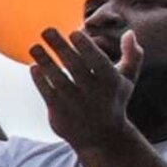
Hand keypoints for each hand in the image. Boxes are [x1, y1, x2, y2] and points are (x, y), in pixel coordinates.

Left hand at [29, 25, 141, 154]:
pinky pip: (47, 93)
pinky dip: (40, 80)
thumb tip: (130, 32)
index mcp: (111, 81)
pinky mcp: (60, 112)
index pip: (96, 60)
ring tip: (34, 47)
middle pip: (74, 66)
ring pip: (57, 78)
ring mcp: (75, 103)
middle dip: (60, 47)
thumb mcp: (128, 79)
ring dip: (45, 61)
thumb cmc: (114, 100)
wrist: (102, 137)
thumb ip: (133, 55)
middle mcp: (93, 92)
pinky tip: (33, 66)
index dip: (85, 46)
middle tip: (46, 30)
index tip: (74, 31)